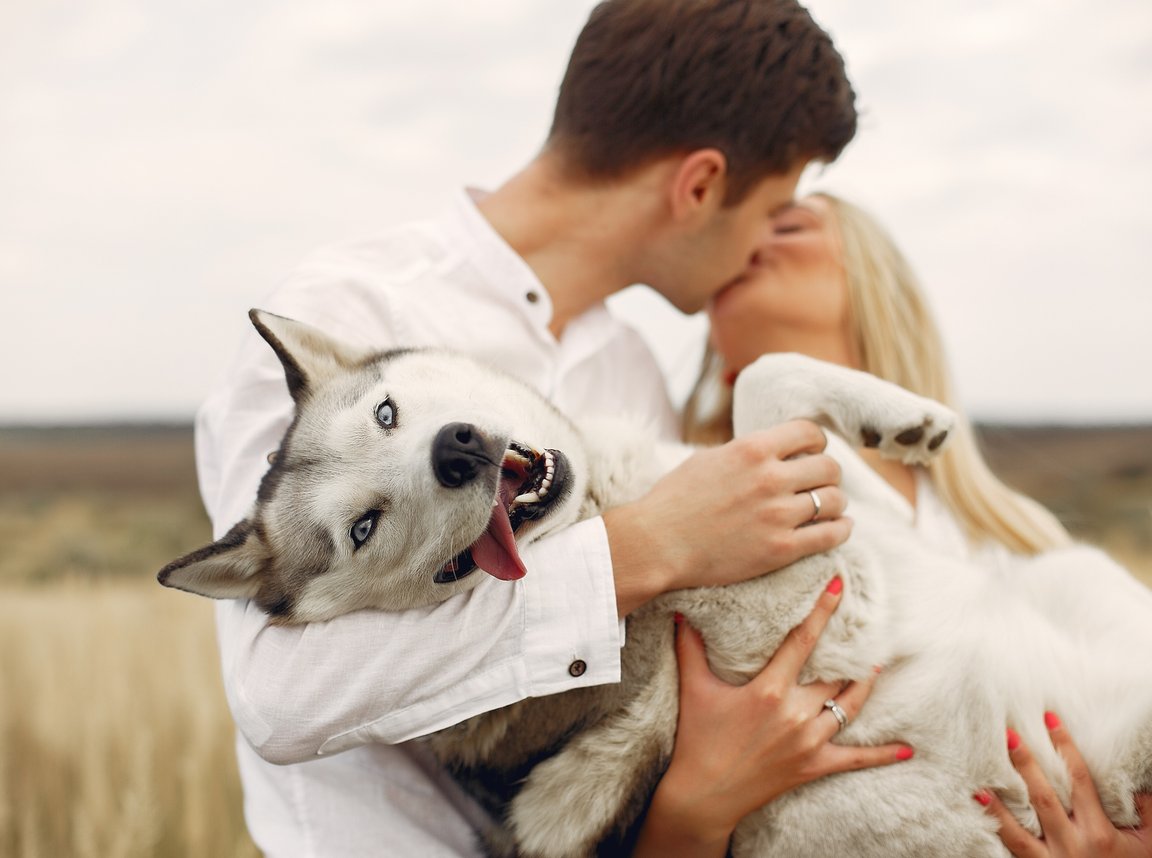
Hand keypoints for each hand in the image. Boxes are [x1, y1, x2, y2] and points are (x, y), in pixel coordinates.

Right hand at [607, 419, 851, 614]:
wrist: (657, 544)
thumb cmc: (674, 500)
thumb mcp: (708, 459)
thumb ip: (745, 452)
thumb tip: (771, 449)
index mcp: (752, 449)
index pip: (809, 433)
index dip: (816, 442)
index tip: (812, 452)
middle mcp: (770, 478)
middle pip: (828, 466)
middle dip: (828, 473)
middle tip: (820, 482)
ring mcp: (778, 515)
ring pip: (834, 500)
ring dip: (835, 502)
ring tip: (828, 506)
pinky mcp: (781, 549)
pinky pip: (831, 535)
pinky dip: (841, 529)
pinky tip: (839, 527)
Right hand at [634, 577, 913, 857]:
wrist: (704, 795)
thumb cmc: (697, 739)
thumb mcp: (693, 688)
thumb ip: (689, 647)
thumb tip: (680, 611)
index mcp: (769, 689)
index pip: (802, 641)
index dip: (822, 611)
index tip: (838, 586)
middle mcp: (796, 712)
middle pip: (835, 672)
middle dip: (850, 648)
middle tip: (865, 624)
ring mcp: (809, 740)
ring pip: (851, 705)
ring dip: (865, 683)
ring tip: (876, 663)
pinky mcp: (816, 765)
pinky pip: (857, 758)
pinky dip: (884, 754)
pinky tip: (908, 748)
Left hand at [976, 714, 1151, 856]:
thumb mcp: (1149, 843)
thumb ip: (1146, 812)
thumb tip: (1138, 785)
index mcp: (1099, 833)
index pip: (1078, 780)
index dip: (1065, 746)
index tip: (1050, 718)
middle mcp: (1072, 845)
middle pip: (1043, 798)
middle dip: (1025, 765)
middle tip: (1008, 735)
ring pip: (1017, 831)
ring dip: (998, 806)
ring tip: (979, 783)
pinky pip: (1013, 851)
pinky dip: (996, 831)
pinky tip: (981, 813)